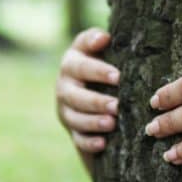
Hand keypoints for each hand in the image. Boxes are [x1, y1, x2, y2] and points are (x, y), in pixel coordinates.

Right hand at [56, 28, 119, 157]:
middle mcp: (64, 86)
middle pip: (74, 95)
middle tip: (117, 106)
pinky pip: (77, 138)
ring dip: (93, 122)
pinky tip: (102, 143)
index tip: (117, 76)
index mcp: (71, 63)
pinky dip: (89, 142)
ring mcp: (65, 109)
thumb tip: (103, 38)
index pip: (79, 66)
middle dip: (96, 101)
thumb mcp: (100, 49)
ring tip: (112, 124)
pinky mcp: (72, 129)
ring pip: (75, 118)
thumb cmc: (104, 62)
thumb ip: (97, 40)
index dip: (97, 71)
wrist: (96, 88)